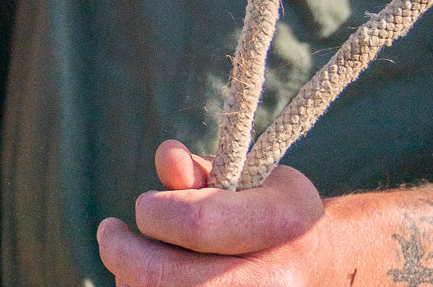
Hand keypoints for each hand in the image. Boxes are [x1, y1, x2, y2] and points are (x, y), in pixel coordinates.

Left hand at [96, 140, 349, 286]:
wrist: (321, 272)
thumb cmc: (274, 217)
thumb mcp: (252, 180)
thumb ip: (203, 172)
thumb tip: (167, 157)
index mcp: (283, 222)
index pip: (195, 224)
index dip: (154, 213)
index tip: (143, 205)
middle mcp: (277, 279)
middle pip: (164, 278)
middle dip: (123, 253)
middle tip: (111, 235)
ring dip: (131, 280)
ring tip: (133, 261)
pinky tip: (149, 283)